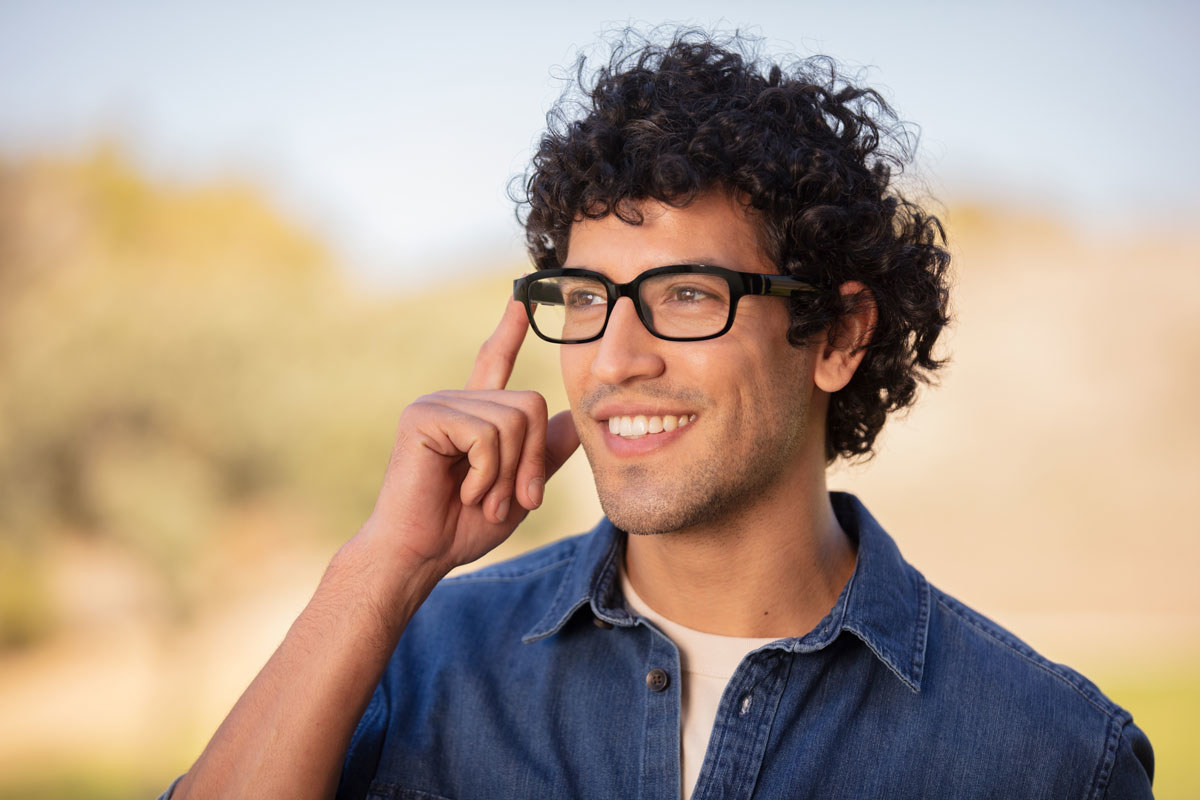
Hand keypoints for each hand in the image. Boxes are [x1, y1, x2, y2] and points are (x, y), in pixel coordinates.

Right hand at [360, 297, 579, 572]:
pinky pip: (486, 435)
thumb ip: (543, 454)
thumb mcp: (517, 490)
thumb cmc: (461, 528)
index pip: (494, 362)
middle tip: (510, 500)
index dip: (508, 331)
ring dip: (507, 474)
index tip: (521, 299)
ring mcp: (438, 404)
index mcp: (473, 414)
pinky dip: (485, 474)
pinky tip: (463, 491)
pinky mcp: (425, 417)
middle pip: (532, 406)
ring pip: (514, 421)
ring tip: (481, 499)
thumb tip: (577, 419)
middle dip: (532, 460)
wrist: (419, 554)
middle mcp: (455, 400)